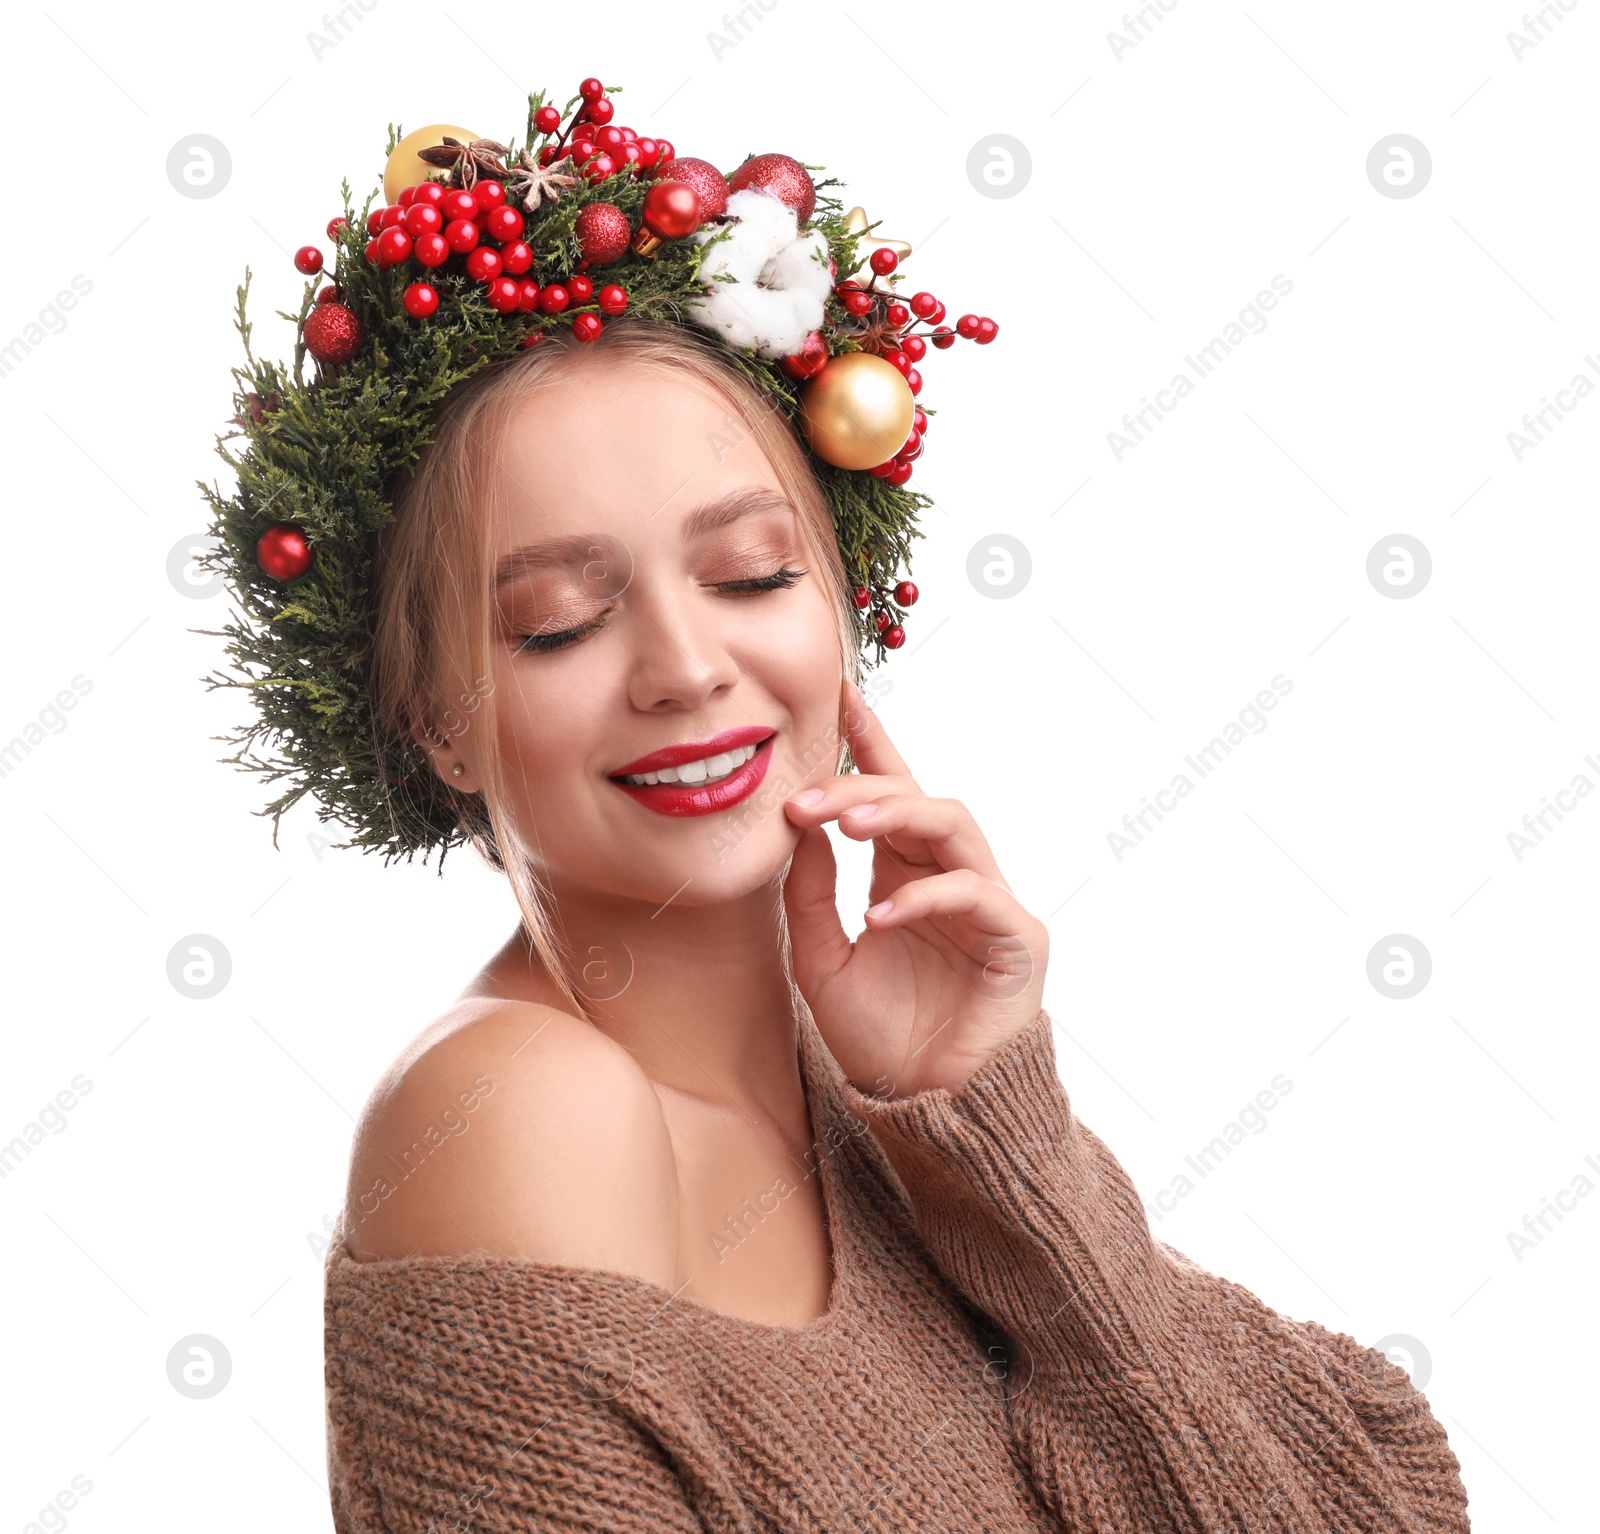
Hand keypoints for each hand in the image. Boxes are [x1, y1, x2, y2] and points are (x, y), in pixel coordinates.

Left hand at [781, 677, 1048, 1099]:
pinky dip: (926, 898)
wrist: (925, 1110)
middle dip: (858, 787)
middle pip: (916, 798)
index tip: (838, 695)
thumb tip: (797, 829)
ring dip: (896, 815)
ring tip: (840, 826)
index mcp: (906, 874)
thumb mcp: (821, 962)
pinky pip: (975, 895)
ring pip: (954, 825)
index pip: (891, 792)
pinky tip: (880, 917)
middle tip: (801, 798)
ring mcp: (989, 904)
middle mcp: (950, 877)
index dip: (872, 741)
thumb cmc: (880, 1040)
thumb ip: (810, 896)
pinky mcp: (1017, 940)